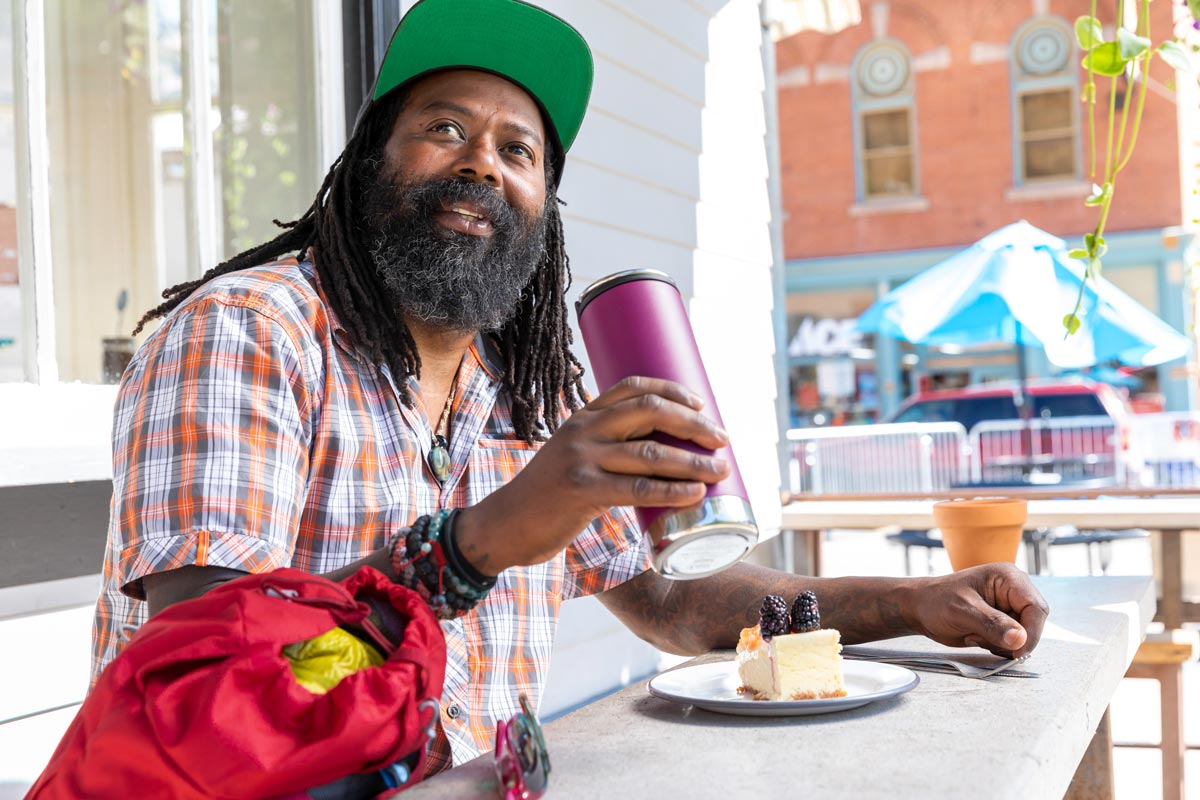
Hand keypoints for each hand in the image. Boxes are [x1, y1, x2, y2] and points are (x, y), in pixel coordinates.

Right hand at [456, 376, 730, 572]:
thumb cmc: (548, 496)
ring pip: (649, 452)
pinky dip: (671, 490)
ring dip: (692, 461)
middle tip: (722, 439)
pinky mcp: (581, 490)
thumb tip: (662, 456)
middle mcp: (583, 429)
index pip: (632, 386)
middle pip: (649, 411)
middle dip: (693, 423)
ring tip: (719, 469)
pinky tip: (694, 494)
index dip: (672, 390)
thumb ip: (608, 452)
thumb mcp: (574, 458)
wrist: (504, 524)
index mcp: (583, 416)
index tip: (701, 404)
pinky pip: (637, 488)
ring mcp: (581, 458)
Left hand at [906, 563, 1048, 657]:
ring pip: (1023, 636)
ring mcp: (1008, 607)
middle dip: (1012, 638)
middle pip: (1033, 623)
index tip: (1017, 650)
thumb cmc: (936, 602)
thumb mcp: (963, 611)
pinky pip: (1012, 642)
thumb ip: (992, 624)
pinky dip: (996, 646)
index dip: (1031, 632)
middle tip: (982, 637)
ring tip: (974, 632)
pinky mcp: (1002, 623)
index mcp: (1008, 578)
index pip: (1036, 608)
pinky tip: (975, 636)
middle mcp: (1013, 591)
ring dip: (1001, 643)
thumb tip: (1020, 639)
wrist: (919, 609)